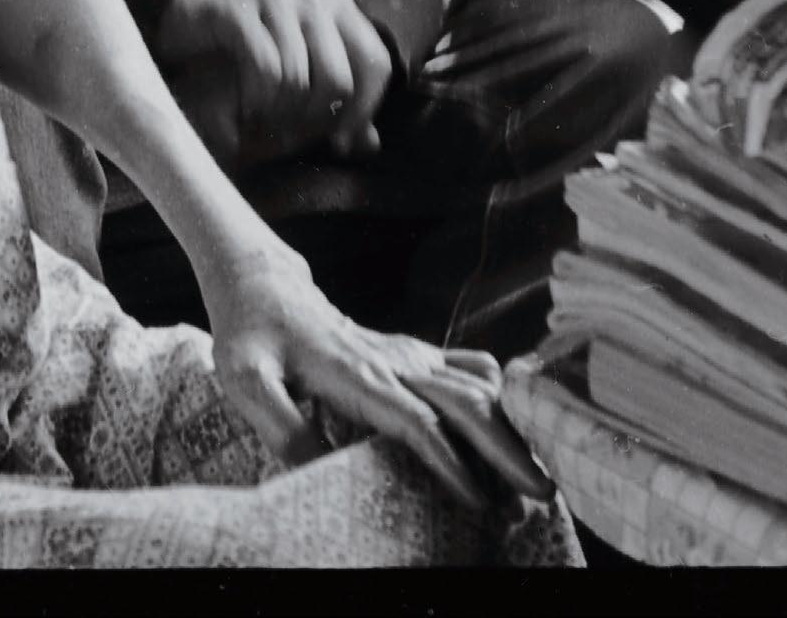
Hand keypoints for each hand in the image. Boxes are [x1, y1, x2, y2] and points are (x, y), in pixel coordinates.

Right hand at [156, 0, 394, 162]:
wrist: (183, 15)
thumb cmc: (249, 50)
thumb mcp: (301, 76)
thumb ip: (337, 106)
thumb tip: (372, 144)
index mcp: (338, 7)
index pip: (375, 62)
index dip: (362, 111)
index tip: (338, 143)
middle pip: (339, 78)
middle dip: (315, 120)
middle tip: (291, 137)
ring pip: (300, 78)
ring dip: (280, 115)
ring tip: (264, 123)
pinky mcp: (236, 6)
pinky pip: (265, 68)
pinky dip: (259, 100)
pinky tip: (248, 110)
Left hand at [201, 249, 556, 515]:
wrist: (262, 283)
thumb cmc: (250, 334)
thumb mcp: (245, 381)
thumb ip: (280, 425)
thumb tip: (317, 472)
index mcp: (356, 375)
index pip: (417, 422)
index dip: (451, 463)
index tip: (481, 503)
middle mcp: (392, 361)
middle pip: (466, 403)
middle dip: (507, 449)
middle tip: (540, 495)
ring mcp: (406, 353)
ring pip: (477, 385)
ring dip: (511, 428)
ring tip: (536, 473)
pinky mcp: (411, 351)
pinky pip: (468, 368)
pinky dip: (500, 396)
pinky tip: (516, 424)